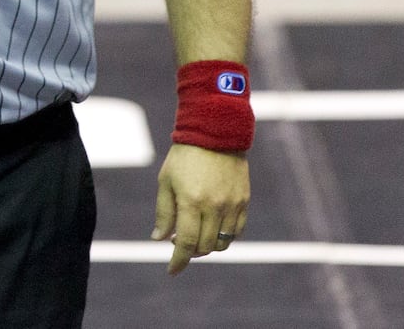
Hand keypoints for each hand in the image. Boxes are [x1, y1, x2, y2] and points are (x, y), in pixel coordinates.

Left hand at [151, 143, 249, 274]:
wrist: (215, 134)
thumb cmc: (184, 157)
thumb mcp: (166, 181)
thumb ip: (164, 212)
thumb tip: (159, 240)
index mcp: (191, 201)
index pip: (186, 243)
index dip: (178, 261)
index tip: (171, 271)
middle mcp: (214, 206)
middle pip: (205, 246)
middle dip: (191, 251)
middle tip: (179, 242)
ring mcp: (232, 205)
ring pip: (223, 243)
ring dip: (208, 246)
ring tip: (195, 235)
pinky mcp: (244, 202)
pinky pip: (237, 231)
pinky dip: (224, 236)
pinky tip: (212, 227)